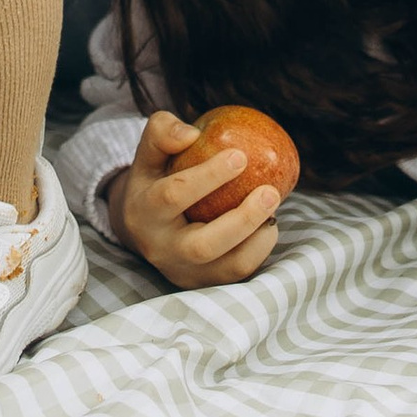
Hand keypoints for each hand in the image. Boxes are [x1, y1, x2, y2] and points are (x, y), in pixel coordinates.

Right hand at [106, 107, 284, 286]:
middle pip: (202, 246)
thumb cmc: (154, 179)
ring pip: (227, 267)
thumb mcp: (148, 153)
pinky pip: (238, 274)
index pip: (173, 196)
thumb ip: (163, 132)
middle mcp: (160, 249)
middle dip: (241, 220)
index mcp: (143, 213)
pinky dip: (259, 250)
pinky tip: (268, 223)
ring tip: (273, 205)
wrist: (143, 227)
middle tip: (270, 191)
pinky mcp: (203, 284)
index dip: (208, 176)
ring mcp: (183, 272)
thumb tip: (192, 134)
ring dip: (257, 238)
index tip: (241, 155)